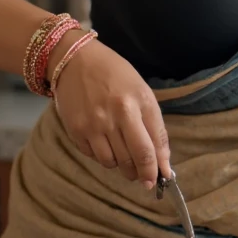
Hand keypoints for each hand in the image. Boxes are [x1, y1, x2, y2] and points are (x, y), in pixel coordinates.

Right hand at [50, 35, 171, 186]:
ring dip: (122, 167)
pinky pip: (94, 157)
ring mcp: (93, 125)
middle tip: (145, 178)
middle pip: (133, 159)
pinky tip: (106, 145)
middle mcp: (116, 115)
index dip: (158, 168)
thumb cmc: (115, 75)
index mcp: (137, 103)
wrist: (76, 60)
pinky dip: (103, 157)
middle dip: (143, 174)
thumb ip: (154, 127)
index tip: (161, 177)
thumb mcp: (142, 93)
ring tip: (125, 158)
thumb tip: (162, 162)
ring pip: (113, 163)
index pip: (151, 147)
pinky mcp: (76, 131)